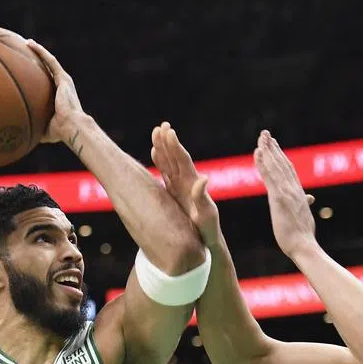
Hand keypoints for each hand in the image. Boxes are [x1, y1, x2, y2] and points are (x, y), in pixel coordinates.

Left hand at [26, 39, 85, 145]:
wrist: (72, 127)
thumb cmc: (60, 131)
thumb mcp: (43, 128)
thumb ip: (34, 126)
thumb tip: (20, 134)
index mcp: (58, 97)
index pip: (46, 82)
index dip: (37, 75)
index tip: (26, 70)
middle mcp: (62, 86)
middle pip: (47, 69)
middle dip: (37, 60)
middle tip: (24, 53)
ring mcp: (63, 81)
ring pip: (48, 61)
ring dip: (38, 51)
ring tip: (26, 43)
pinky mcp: (63, 77)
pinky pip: (50, 61)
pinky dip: (40, 51)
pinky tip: (30, 44)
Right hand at [150, 122, 219, 243]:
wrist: (206, 238)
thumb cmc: (208, 228)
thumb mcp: (207, 213)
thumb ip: (202, 196)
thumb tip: (203, 178)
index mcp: (193, 184)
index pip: (183, 161)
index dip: (176, 147)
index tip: (169, 132)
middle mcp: (187, 181)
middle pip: (176, 157)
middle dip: (169, 142)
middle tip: (162, 125)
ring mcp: (180, 185)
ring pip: (170, 162)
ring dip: (163, 147)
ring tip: (156, 131)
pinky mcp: (174, 192)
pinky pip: (166, 173)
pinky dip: (160, 161)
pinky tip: (154, 152)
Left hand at [254, 130, 318, 258]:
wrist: (304, 245)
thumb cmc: (303, 236)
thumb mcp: (304, 216)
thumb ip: (304, 204)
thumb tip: (309, 198)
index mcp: (298, 193)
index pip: (288, 170)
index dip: (280, 156)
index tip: (274, 145)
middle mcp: (293, 188)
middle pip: (282, 163)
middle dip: (273, 148)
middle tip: (265, 134)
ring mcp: (286, 192)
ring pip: (275, 166)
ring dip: (267, 150)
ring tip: (261, 137)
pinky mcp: (278, 198)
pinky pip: (269, 176)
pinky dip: (263, 163)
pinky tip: (257, 153)